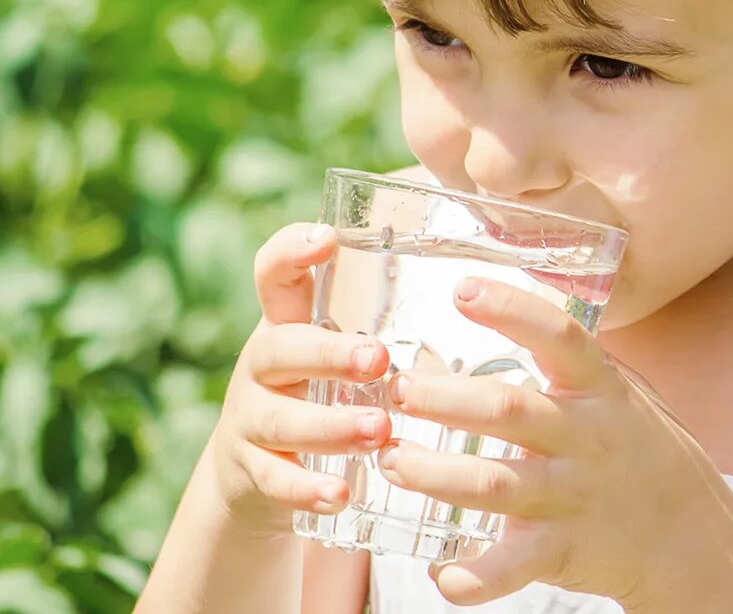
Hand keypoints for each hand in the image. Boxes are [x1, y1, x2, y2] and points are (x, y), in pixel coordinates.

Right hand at [207, 222, 392, 535]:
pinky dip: (307, 489)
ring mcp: (252, 419)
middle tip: (378, 359)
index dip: (292, 250)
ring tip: (378, 431)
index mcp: (288, 323)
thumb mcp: (336, 347)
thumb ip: (381, 317)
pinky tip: (341, 495)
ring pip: (280, 419)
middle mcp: (263, 365)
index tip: (327, 238)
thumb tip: (480, 278)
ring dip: (329, 425)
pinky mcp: (252, 473)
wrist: (256, 470)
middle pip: (279, 347)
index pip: (274, 273)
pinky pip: (275, 481)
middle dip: (328, 353)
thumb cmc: (322, 389)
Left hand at [374, 277, 732, 607]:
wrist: (689, 535)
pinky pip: (513, 567)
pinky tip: (441, 573)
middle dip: (446, 399)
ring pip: (495, 484)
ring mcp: (573, 496)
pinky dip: (474, 577)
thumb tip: (516, 298)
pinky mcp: (563, 550)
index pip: (558, 336)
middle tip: (399, 390)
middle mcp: (585, 437)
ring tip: (393, 461)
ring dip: (436, 475)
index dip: (511, 311)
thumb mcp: (622, 389)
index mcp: (599, 388)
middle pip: (508, 410)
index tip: (462, 292)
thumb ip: (572, 357)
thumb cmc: (642, 448)